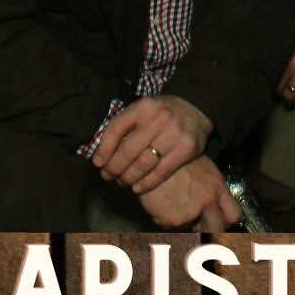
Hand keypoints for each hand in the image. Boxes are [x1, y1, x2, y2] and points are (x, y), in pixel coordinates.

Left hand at [92, 94, 211, 194]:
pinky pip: (161, 172)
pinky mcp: (186, 148)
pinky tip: (137, 188)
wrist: (196, 108)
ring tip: (122, 182)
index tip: (98, 163)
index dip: (104, 149)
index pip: (116, 128)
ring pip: (143, 164)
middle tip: (108, 176)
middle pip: (128, 150)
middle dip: (114, 167)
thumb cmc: (161, 113)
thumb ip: (125, 126)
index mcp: (143, 106)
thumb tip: (101, 153)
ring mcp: (174, 133)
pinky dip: (146, 183)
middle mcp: (158, 118)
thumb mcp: (143, 110)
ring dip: (128, 178)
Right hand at [138, 157, 241, 230]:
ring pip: (190, 228)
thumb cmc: (177, 160)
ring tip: (173, 200)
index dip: (226, 222)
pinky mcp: (173, 219)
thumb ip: (212, 190)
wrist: (152, 155)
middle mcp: (208, 199)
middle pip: (217, 229)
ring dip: (183, 220)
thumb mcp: (202, 168)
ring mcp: (191, 210)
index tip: (218, 222)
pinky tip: (162, 201)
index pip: (234, 215)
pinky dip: (166, 218)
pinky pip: (171, 227)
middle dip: (206, 229)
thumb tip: (217, 210)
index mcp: (217, 186)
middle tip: (195, 221)